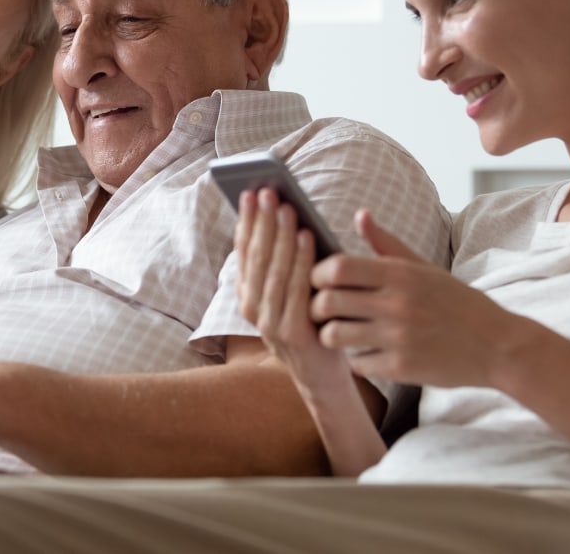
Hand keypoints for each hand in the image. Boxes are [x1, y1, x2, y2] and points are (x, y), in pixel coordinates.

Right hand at [236, 188, 353, 396]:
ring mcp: (270, 323)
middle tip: (267, 191)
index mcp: (248, 297)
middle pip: (255, 257)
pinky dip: (301, 259)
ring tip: (287, 208)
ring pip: (272, 270)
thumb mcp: (292, 292)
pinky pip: (295, 288)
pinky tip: (308, 237)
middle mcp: (252, 309)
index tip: (250, 192)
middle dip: (261, 221)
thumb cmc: (313, 325)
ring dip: (279, 235)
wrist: (325, 378)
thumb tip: (288, 216)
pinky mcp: (292, 333)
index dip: (247, 221)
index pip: (244, 252)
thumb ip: (286, 264)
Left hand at [312, 209, 525, 387]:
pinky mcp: (402, 368)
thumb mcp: (424, 268)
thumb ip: (386, 244)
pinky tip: (363, 354)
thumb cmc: (456, 303)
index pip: (337, 267)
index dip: (317, 274)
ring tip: (337, 332)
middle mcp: (397, 303)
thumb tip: (359, 215)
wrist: (498, 346)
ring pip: (334, 335)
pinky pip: (355, 364)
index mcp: (401, 274)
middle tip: (321, 310)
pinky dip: (354, 361)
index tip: (320, 281)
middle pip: (327, 301)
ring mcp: (399, 338)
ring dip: (329, 335)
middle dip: (316, 306)